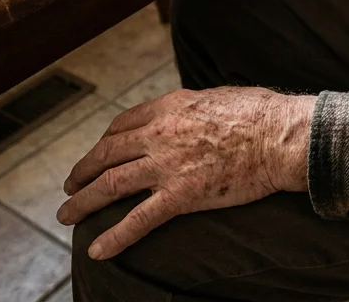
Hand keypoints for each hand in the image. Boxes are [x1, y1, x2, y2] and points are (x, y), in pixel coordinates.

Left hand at [56, 87, 314, 259]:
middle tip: (71, 185)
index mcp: (169, 108)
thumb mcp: (218, 96)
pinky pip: (138, 220)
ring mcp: (167, 165)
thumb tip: (193, 112)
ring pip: (110, 184)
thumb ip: (194, 107)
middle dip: (83, 171)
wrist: (282, 136)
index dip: (104, 142)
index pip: (122, 125)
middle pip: (106, 154)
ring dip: (82, 201)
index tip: (99, 153)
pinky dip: (113, 237)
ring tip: (66, 214)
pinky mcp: (181, 195)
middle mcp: (159, 134)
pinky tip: (97, 250)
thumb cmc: (262, 114)